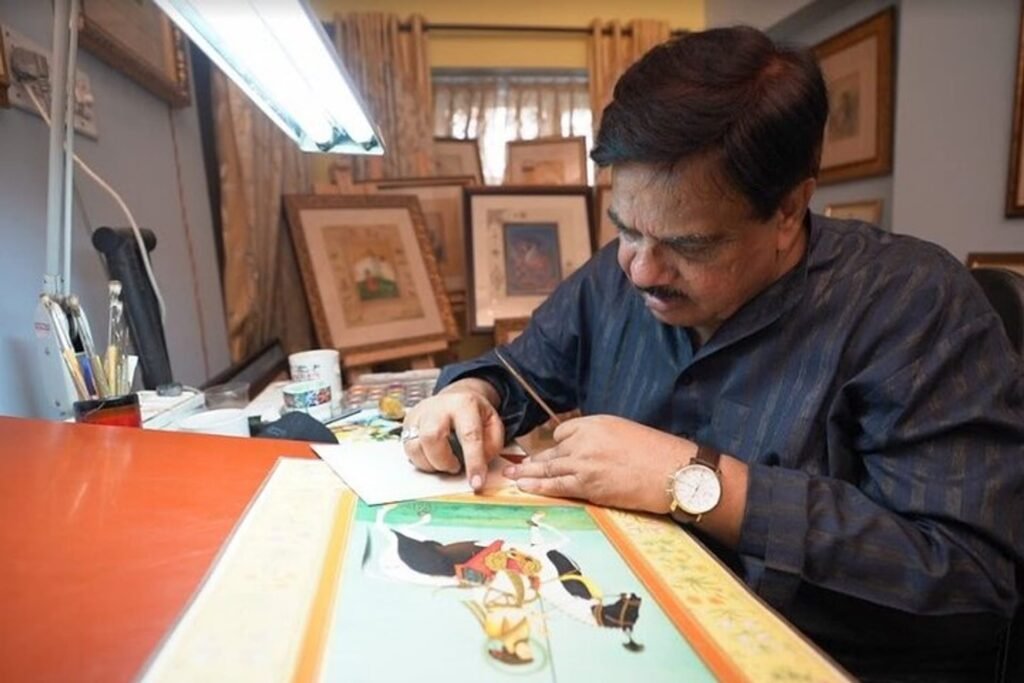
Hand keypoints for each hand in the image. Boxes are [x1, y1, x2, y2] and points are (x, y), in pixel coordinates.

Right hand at [402, 378, 503, 490]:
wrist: (455, 396)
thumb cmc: (474, 414)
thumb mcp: (492, 423)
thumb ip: (492, 444)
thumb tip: (480, 465)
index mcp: (464, 405)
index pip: (469, 435)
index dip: (474, 462)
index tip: (477, 483)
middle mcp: (438, 407)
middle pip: (432, 437)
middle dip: (443, 462)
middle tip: (455, 468)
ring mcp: (419, 415)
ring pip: (414, 446)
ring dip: (430, 464)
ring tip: (444, 463)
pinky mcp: (407, 423)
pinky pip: (408, 450)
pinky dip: (421, 461)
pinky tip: (433, 459)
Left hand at [504, 415, 696, 513]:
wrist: (672, 471)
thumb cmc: (656, 453)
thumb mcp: (624, 432)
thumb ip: (601, 438)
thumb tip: (588, 451)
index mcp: (595, 423)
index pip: (563, 433)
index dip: (558, 445)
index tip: (551, 453)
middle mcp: (585, 440)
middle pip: (552, 451)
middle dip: (533, 460)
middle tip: (514, 465)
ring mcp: (584, 463)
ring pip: (549, 468)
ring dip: (528, 473)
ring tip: (511, 477)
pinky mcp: (588, 485)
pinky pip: (557, 486)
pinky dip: (539, 486)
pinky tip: (526, 487)